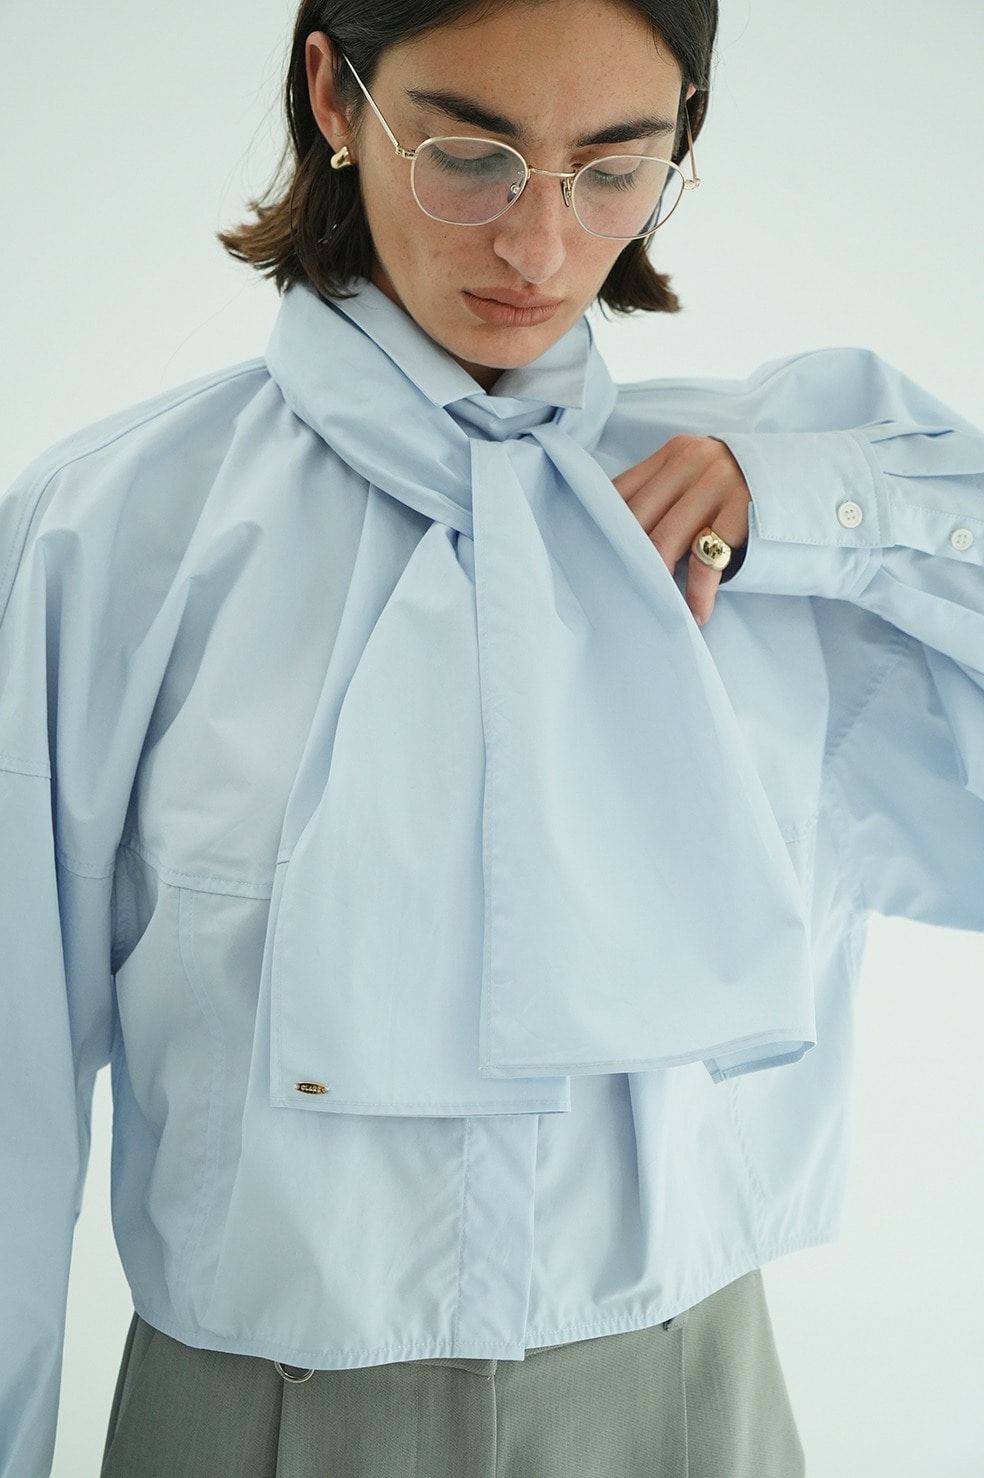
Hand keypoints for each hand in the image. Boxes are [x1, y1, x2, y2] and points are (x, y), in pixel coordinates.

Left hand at [611, 435, 750, 626]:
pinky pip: (706, 562)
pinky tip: (697, 612)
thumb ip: (664, 492)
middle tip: (619, 588)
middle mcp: (694, 462)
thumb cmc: (741, 489)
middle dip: (626, 556)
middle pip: (637, 517)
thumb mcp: (700, 475)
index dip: (604, 526)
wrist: (809, 481)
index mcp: (675, 453)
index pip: (621, 489)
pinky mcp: (742, 513)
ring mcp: (720, 485)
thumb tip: (616, 536)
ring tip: (654, 603)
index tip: (593, 557)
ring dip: (656, 579)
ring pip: (665, 539)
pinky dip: (698, 594)